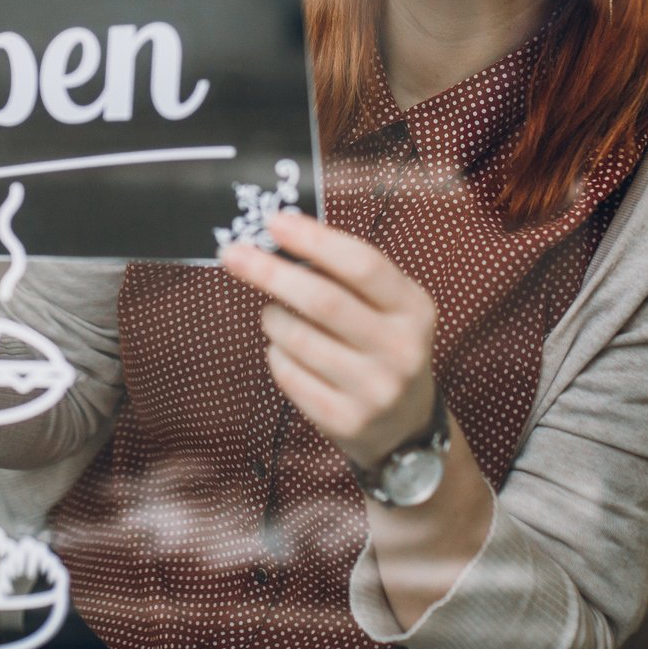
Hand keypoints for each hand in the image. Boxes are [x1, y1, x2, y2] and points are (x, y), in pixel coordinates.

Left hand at [220, 209, 440, 468]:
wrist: (404, 426)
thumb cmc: (381, 345)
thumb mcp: (388, 307)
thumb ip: (348, 274)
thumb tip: (283, 235)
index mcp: (414, 308)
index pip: (363, 265)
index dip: (315, 241)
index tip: (274, 222)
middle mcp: (401, 349)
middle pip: (324, 301)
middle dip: (271, 273)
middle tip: (234, 254)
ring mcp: (375, 390)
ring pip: (298, 339)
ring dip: (272, 318)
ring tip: (273, 314)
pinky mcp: (346, 420)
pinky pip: (289, 375)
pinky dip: (276, 354)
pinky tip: (285, 350)